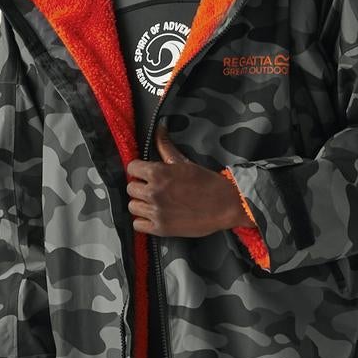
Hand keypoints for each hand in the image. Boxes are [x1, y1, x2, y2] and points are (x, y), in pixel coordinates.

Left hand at [125, 121, 245, 236]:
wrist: (226, 205)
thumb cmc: (207, 182)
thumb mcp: (184, 162)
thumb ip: (165, 147)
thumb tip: (159, 127)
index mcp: (158, 173)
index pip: (132, 168)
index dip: (139, 170)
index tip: (146, 175)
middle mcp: (154, 192)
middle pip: (131, 189)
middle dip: (141, 188)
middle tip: (154, 189)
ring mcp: (156, 212)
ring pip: (133, 207)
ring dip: (141, 205)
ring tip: (155, 203)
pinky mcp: (161, 229)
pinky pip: (138, 225)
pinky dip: (144, 221)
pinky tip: (155, 216)